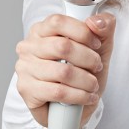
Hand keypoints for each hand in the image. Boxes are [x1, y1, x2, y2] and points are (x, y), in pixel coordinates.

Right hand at [14, 12, 116, 128]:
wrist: (75, 107)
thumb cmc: (83, 71)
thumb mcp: (99, 47)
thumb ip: (103, 27)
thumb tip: (96, 22)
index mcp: (42, 30)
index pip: (58, 22)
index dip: (82, 32)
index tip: (96, 44)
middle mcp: (29, 47)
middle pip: (62, 46)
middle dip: (88, 59)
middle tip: (97, 67)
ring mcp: (25, 68)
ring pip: (63, 72)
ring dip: (86, 81)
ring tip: (93, 85)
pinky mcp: (26, 90)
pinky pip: (58, 92)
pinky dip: (79, 96)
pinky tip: (87, 97)